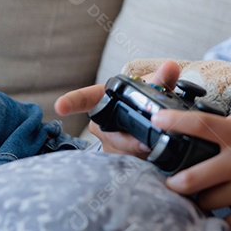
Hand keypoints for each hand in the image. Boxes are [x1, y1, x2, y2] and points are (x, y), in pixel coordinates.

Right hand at [54, 60, 183, 157]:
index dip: (72, 102)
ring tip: (157, 145)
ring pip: (119, 152)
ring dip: (139, 151)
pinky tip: (154, 156)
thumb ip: (163, 78)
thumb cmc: (148, 96)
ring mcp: (106, 142)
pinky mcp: (116, 157)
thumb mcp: (156, 87)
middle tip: (147, 144)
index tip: (60, 106)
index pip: (86, 98)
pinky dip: (142, 160)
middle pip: (109, 134)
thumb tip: (170, 67)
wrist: (154, 116)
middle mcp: (100, 122)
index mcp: (105, 98)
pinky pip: (126, 163)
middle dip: (128, 141)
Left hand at [152, 98, 230, 230]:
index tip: (156, 121)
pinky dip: (220, 224)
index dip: (173, 121)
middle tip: (171, 182)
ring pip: (206, 203)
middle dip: (174, 182)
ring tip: (196, 201)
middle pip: (190, 177)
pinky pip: (229, 225)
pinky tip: (218, 221)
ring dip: (198, 202)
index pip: (200, 125)